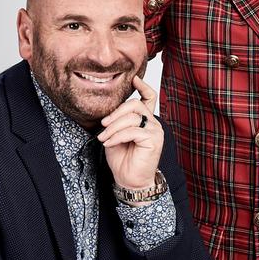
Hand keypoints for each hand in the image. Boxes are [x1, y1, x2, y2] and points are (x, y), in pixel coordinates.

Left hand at [97, 75, 162, 191]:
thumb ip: (116, 121)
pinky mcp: (154, 140)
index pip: (149, 97)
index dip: (142, 86)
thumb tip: (108, 111)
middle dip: (116, 113)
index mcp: (145, 119)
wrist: (129, 180)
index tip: (133, 79)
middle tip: (103, 125)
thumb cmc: (123, 158)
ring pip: (132, 117)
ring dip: (113, 127)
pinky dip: (117, 136)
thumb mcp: (115, 135)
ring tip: (104, 138)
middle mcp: (153, 122)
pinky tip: (109, 143)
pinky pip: (133, 131)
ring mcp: (155, 130)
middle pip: (135, 105)